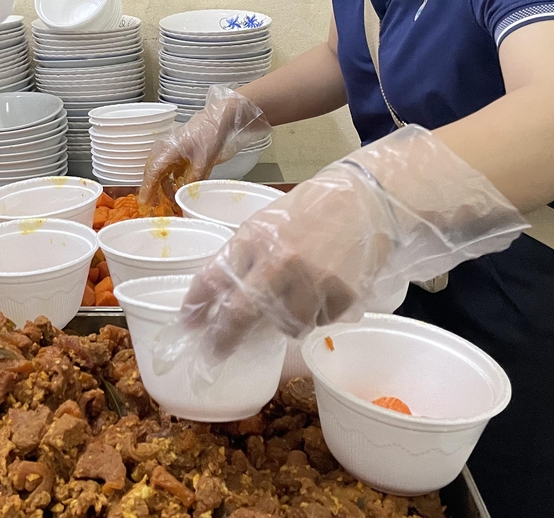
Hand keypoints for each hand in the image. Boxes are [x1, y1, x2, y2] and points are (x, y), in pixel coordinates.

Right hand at [138, 86, 270, 206]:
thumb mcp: (204, 161)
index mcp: (168, 149)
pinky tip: (176, 190)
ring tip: (166, 201)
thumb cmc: (211, 133)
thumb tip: (184, 194)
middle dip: (151, 190)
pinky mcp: (178, 152)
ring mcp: (170, 150)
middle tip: (152, 206)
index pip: (152, 172)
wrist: (219, 119)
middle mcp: (165, 149)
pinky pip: (169, 169)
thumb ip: (193, 179)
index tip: (144, 202)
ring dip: (161, 186)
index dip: (147, 188)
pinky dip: (170, 180)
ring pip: (160, 171)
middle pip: (152, 172)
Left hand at [156, 126, 526, 372]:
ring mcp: (310, 281)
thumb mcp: (268, 221)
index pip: (213, 277)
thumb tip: (220, 294)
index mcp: (253, 237)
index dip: (196, 304)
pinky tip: (326, 289)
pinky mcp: (340, 296)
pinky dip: (319, 314)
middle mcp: (277, 262)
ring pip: (286, 326)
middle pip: (238, 314)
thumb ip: (245, 254)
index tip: (187, 322)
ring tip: (299, 297)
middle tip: (213, 354)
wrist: (366, 199)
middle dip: (221, 339)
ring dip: (286, 321)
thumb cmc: (312, 208)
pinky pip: (320, 322)